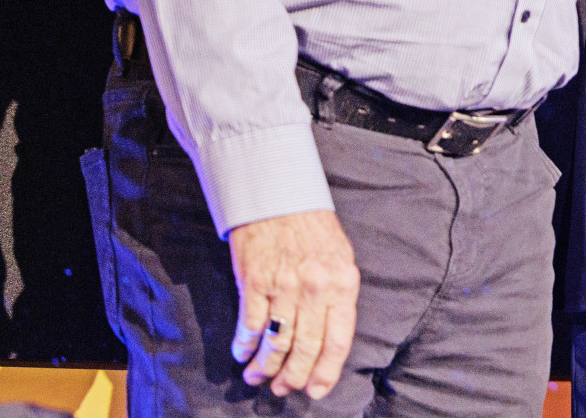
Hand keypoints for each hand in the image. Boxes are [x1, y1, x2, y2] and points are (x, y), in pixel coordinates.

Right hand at [228, 209, 360, 399]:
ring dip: (265, 367)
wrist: (280, 194)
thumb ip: (337, 297)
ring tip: (257, 376)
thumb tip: (327, 341)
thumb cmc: (312, 229)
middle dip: (293, 376)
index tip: (316, 391)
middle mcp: (317, 288)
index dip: (327, 371)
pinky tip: (242, 354)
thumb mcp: (340, 258)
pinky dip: (244, 346)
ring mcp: (285, 285)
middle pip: (305, 348)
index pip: (339, 340)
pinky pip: (250, 326)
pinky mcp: (255, 281)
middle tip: (282, 388)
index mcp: (343, 283)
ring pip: (276, 342)